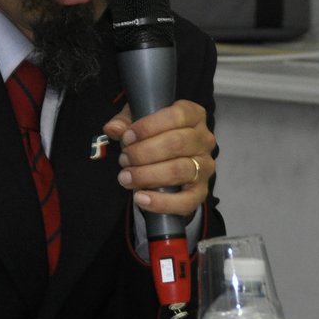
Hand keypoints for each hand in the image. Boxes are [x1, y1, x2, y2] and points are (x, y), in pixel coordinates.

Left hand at [103, 100, 215, 219]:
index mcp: (194, 116)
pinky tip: (141, 198)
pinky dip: (161, 202)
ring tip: (126, 177)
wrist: (166, 163)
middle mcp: (204, 140)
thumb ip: (125, 122)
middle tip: (124, 159)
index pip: (177, 116)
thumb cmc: (154, 137)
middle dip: (143, 153)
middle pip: (177, 143)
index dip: (148, 126)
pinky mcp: (200, 192)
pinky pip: (186, 201)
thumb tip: (113, 128)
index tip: (127, 137)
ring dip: (147, 175)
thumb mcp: (139, 123)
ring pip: (179, 170)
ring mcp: (204, 167)